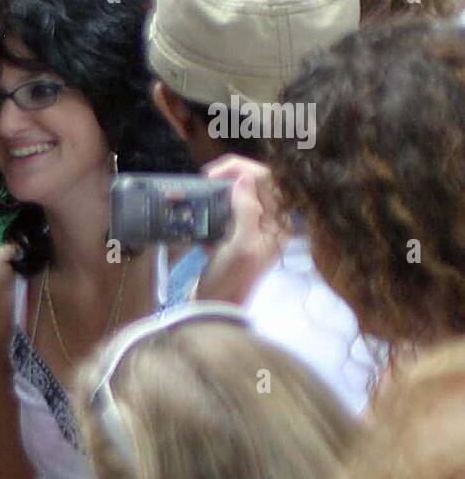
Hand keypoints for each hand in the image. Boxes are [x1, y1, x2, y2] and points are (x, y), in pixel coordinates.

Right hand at [195, 154, 285, 303]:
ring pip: (240, 196)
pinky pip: (228, 212)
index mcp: (277, 225)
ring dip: (220, 191)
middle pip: (255, 184)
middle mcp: (269, 224)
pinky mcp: (235, 238)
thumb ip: (246, 211)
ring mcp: (252, 231)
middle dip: (231, 176)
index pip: (268, 180)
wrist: (215, 309)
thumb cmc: (229, 280)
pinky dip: (214, 209)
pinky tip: (203, 215)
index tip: (212, 174)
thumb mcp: (240, 245)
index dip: (242, 169)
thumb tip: (244, 178)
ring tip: (201, 193)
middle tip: (204, 179)